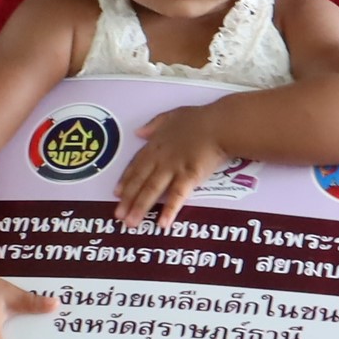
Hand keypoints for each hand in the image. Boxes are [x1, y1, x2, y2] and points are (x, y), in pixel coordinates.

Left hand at [115, 107, 241, 228]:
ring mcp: (174, 168)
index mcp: (156, 144)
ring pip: (152, 190)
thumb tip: (139, 132)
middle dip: (128, 199)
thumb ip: (154, 125)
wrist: (221, 125)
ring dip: (140, 207)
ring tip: (131, 223)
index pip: (136, 164)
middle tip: (118, 216)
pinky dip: (169, 210)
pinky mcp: (189, 177)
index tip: (117, 193)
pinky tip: (162, 223)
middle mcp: (161, 158)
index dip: (125, 179)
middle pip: (140, 180)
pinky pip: (177, 196)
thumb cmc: (201, 119)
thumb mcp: (172, 115)